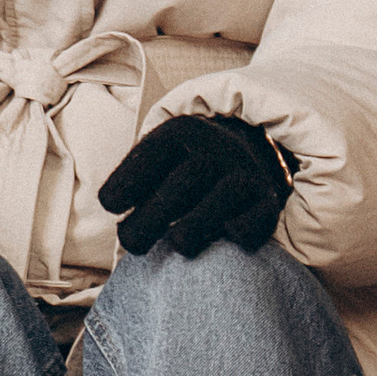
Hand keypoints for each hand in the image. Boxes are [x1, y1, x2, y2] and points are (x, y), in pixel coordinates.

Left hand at [99, 113, 290, 258]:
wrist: (239, 156)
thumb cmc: (179, 168)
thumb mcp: (154, 159)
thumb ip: (131, 181)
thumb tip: (117, 216)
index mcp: (182, 133)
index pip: (153, 155)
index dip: (127, 182)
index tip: (111, 207)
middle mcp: (216, 150)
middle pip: (184, 182)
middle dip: (151, 219)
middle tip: (132, 242)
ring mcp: (244, 175)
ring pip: (219, 203)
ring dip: (191, 230)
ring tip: (175, 242)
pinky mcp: (265, 203)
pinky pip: (251, 224)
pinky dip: (238, 233)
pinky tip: (222, 235)